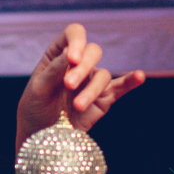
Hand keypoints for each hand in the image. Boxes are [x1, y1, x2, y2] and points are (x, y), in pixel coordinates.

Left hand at [15, 23, 146, 152]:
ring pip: (102, 75)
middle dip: (82, 68)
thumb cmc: (34, 110)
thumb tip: (71, 53)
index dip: (77, 41)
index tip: (72, 58)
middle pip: (93, 51)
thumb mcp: (38, 89)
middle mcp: (78, 64)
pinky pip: (120, 87)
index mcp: (59, 55)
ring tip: (77, 107)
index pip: (73, 35)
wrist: (42, 138)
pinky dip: (130, 82)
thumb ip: (54, 70)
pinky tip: (139, 76)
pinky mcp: (104, 98)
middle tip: (68, 85)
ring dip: (90, 90)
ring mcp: (92, 81)